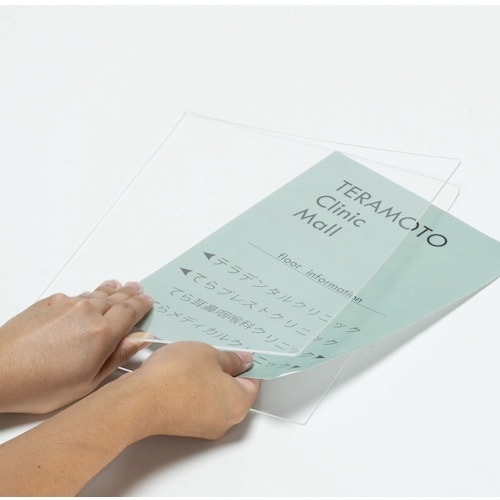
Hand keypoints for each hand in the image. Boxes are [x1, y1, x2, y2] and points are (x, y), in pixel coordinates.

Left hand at [0, 280, 152, 413]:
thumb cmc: (39, 384)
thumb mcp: (88, 381)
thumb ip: (118, 356)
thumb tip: (141, 339)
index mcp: (102, 333)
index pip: (131, 311)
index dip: (142, 305)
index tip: (147, 301)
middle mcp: (87, 312)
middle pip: (116, 298)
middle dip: (130, 294)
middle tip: (138, 289)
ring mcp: (67, 304)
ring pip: (97, 293)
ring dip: (111, 290)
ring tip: (119, 286)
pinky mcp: (49, 302)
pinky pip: (77, 295)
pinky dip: (89, 295)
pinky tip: (90, 297)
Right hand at [122, 341, 260, 439]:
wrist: (138, 400)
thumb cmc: (175, 377)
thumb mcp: (209, 354)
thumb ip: (231, 358)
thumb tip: (242, 360)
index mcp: (239, 403)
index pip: (253, 380)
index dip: (247, 362)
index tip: (241, 351)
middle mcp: (225, 420)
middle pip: (234, 390)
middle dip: (226, 370)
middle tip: (216, 351)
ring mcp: (204, 426)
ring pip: (214, 396)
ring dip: (208, 378)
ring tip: (195, 359)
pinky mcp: (184, 426)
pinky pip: (197, 403)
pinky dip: (194, 389)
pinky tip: (182, 372)